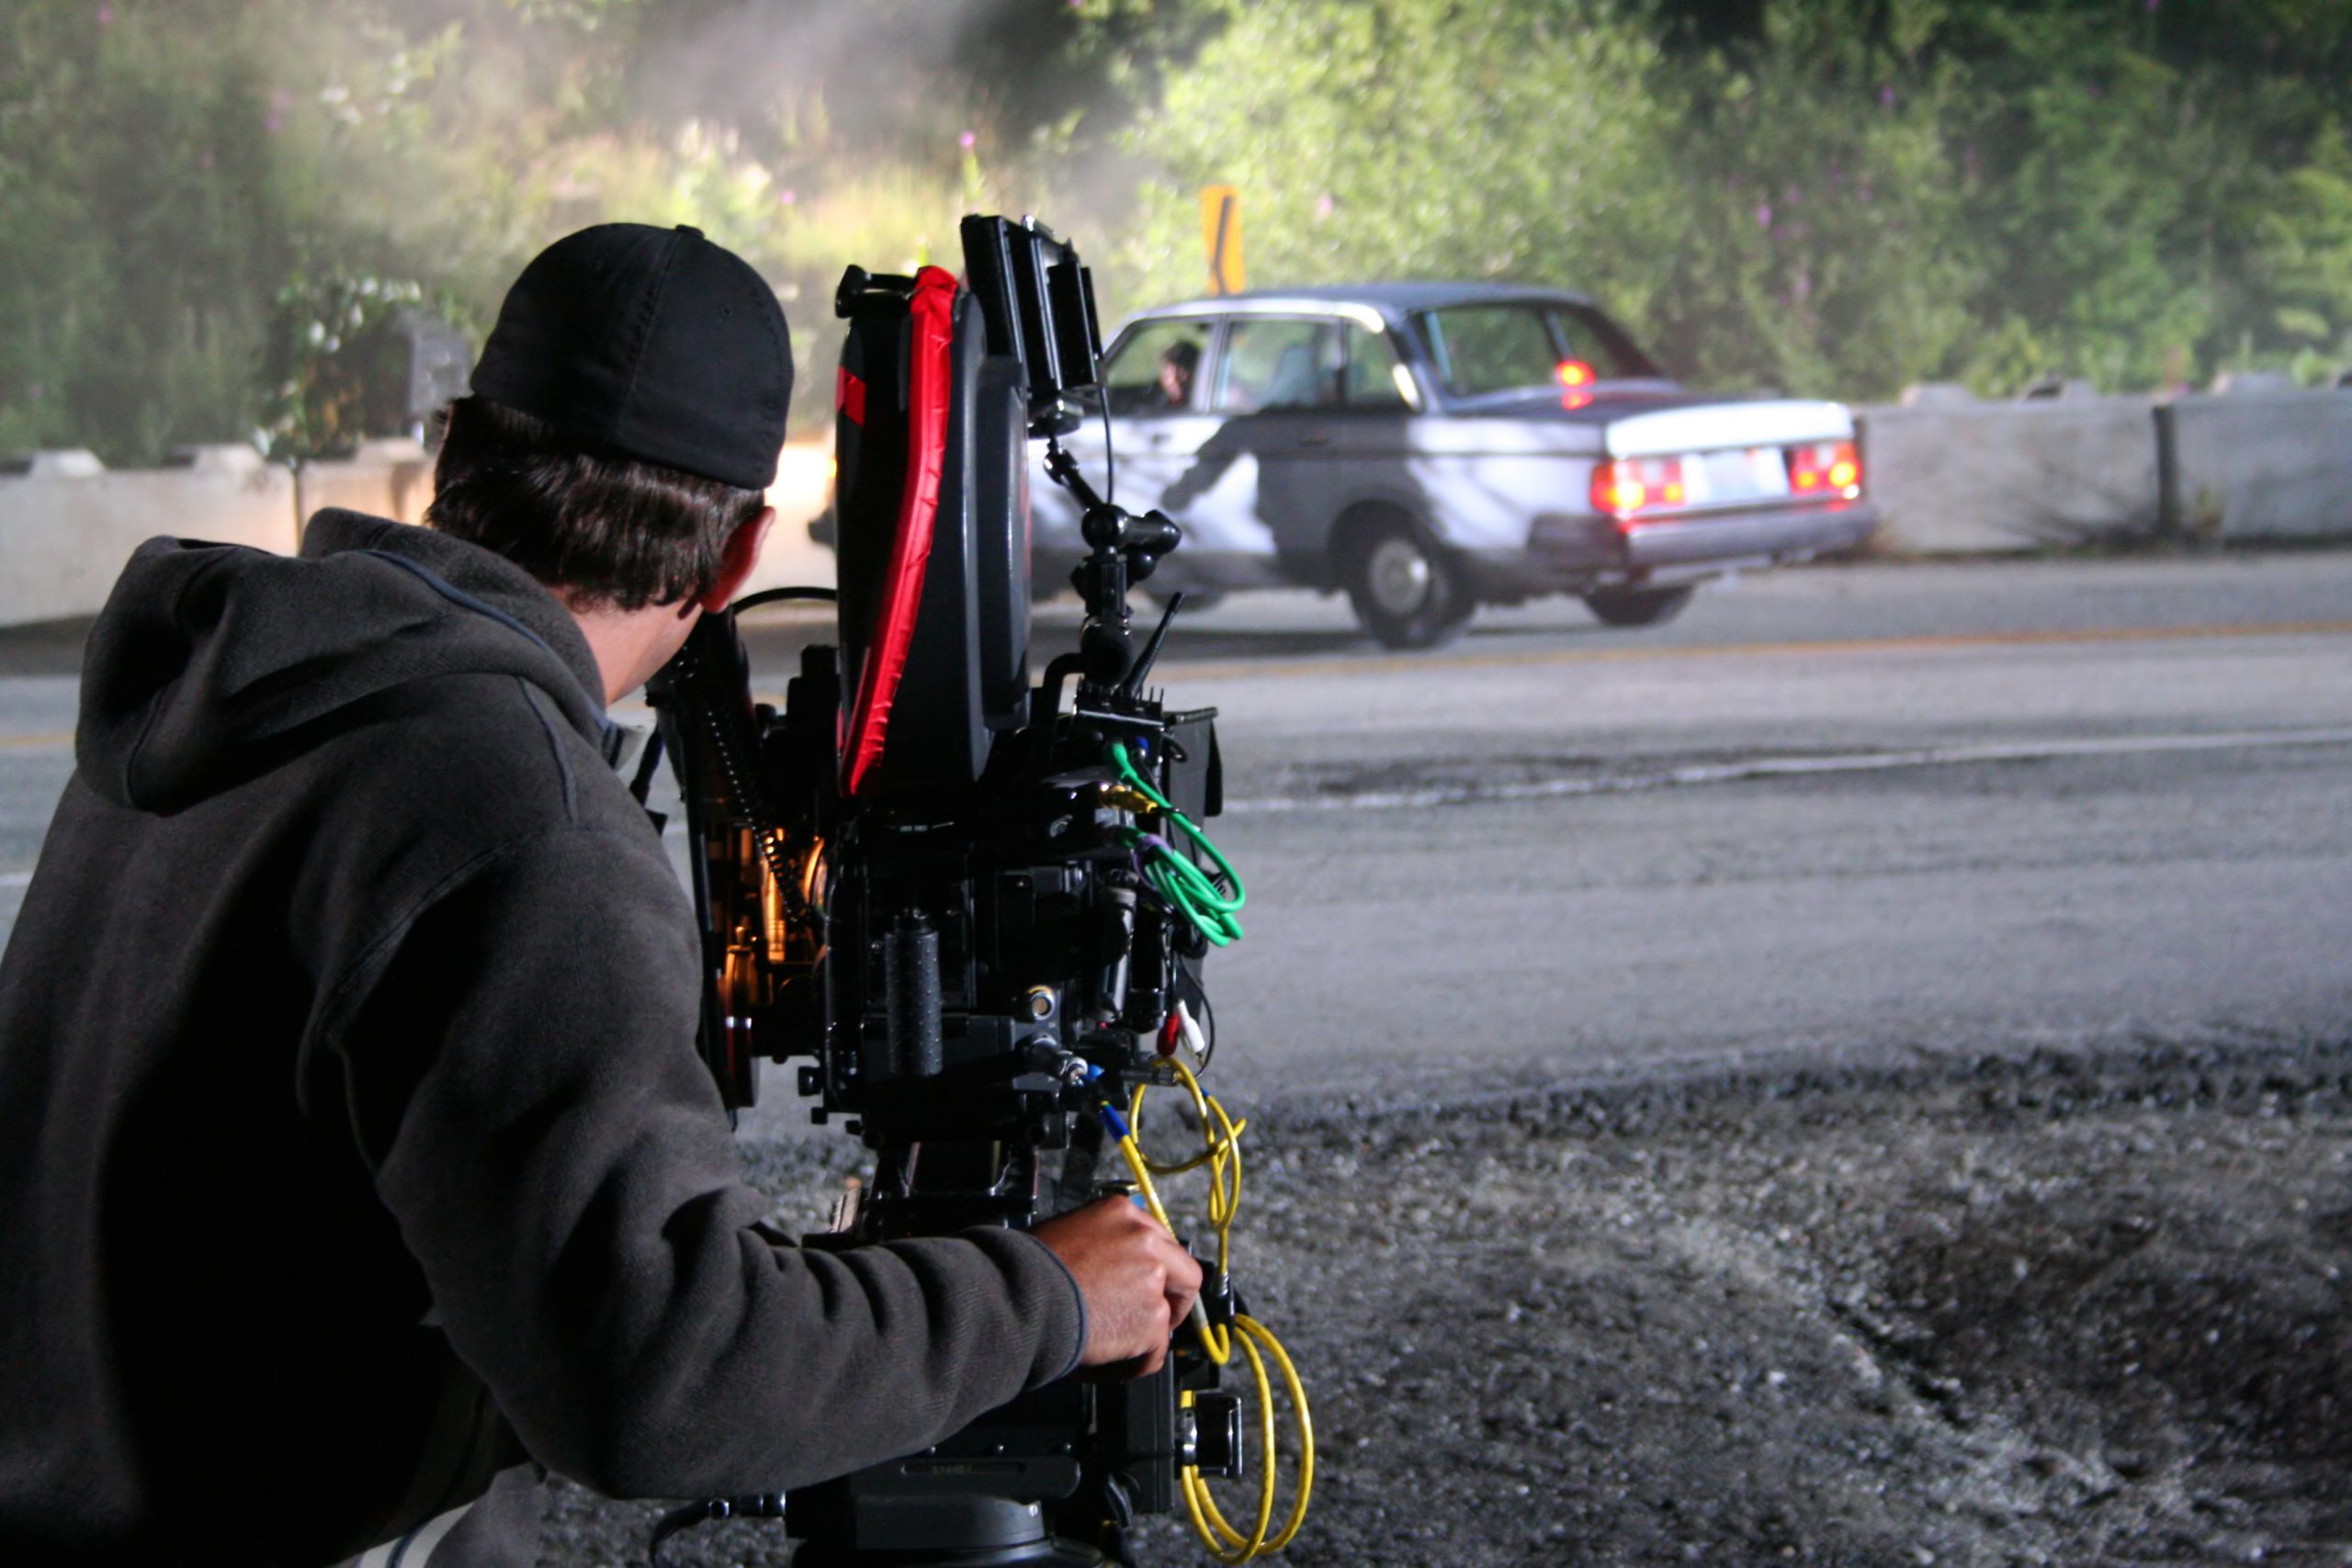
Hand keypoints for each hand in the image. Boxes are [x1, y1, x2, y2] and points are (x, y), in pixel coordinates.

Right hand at [1033, 1196, 1202, 1376]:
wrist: (1020, 1297)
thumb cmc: (1027, 1270)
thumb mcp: (1066, 1235)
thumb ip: (1101, 1247)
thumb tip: (1111, 1273)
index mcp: (1122, 1213)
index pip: (1160, 1243)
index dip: (1156, 1272)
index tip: (1147, 1289)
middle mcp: (1144, 1239)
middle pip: (1185, 1275)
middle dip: (1173, 1303)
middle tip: (1151, 1323)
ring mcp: (1152, 1278)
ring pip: (1166, 1318)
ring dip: (1141, 1338)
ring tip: (1108, 1350)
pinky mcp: (1152, 1318)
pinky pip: (1154, 1352)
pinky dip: (1132, 1364)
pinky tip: (1105, 1364)